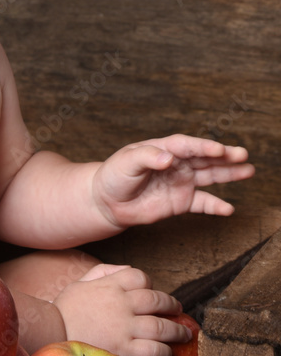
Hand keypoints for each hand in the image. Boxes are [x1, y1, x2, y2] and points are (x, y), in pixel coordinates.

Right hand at [56, 262, 189, 355]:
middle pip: (157, 300)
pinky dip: (165, 351)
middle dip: (172, 306)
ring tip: (184, 334)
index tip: (153, 294)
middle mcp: (121, 303)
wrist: (48, 335)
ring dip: (177, 330)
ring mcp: (124, 327)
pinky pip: (154, 350)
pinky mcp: (123, 350)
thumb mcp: (80, 283)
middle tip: (178, 311)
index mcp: (111, 285)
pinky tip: (167, 352)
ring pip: (162, 326)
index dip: (150, 285)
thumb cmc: (63, 311)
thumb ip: (104, 271)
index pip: (141, 277)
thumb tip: (126, 269)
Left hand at [92, 134, 253, 228]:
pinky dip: (215, 206)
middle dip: (224, 156)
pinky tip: (228, 209)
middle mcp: (178, 163)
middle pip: (205, 158)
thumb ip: (147, 157)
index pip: (188, 145)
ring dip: (229, 174)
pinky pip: (202, 203)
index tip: (218, 150)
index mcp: (164, 148)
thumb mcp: (126, 162)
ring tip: (248, 171)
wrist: (107, 201)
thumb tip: (168, 158)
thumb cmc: (114, 176)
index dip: (203, 147)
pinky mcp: (181, 202)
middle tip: (242, 154)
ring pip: (210, 176)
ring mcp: (181, 182)